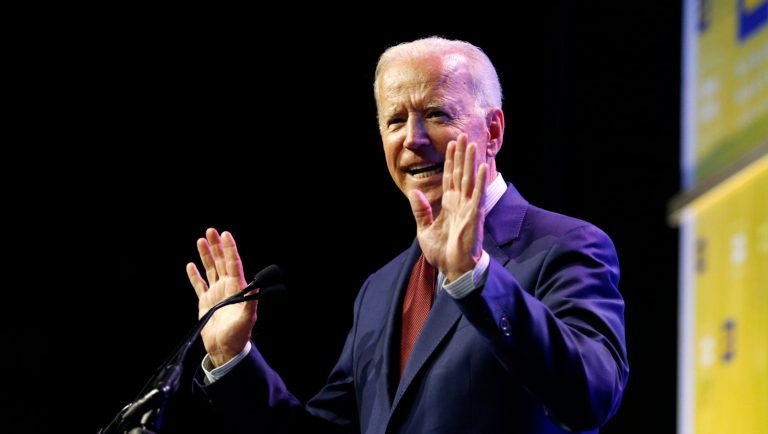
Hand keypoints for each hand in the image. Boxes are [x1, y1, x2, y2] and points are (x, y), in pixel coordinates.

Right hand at [186, 228, 256, 366]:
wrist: (225, 350)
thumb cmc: (239, 335)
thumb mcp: (247, 318)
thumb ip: (251, 302)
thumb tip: (258, 287)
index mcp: (237, 289)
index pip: (233, 264)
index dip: (230, 249)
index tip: (226, 234)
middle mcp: (227, 288)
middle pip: (221, 262)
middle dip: (217, 246)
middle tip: (211, 231)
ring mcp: (216, 294)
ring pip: (210, 270)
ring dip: (206, 255)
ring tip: (201, 240)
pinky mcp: (205, 302)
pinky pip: (198, 285)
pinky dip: (194, 276)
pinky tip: (191, 265)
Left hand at [408, 134, 487, 281]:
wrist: (453, 268)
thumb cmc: (442, 252)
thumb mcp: (424, 229)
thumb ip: (421, 210)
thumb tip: (413, 192)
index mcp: (449, 204)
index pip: (449, 177)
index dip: (450, 160)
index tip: (450, 143)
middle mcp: (460, 203)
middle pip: (460, 173)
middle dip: (461, 154)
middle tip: (463, 134)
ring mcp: (468, 208)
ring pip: (469, 179)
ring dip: (471, 161)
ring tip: (473, 144)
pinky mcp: (474, 215)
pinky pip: (477, 195)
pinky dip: (480, 181)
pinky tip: (482, 166)